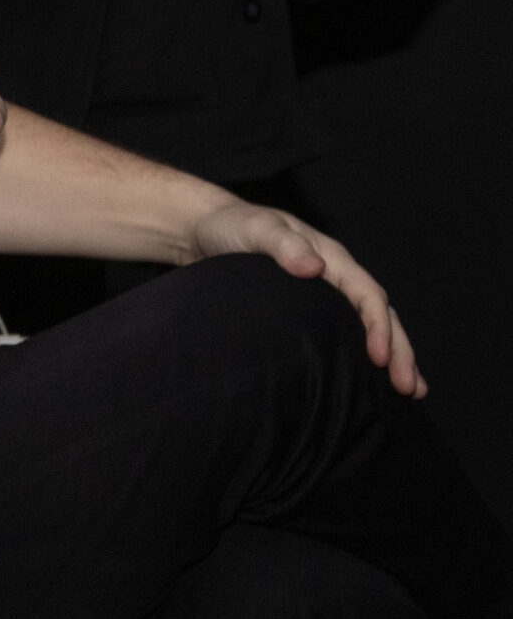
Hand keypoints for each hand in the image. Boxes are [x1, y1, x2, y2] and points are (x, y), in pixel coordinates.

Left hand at [187, 202, 424, 396]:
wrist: (208, 228)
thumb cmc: (233, 227)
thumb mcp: (255, 230)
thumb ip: (282, 244)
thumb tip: (315, 268)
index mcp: (331, 258)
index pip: (367, 294)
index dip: (378, 326)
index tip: (379, 357)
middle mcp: (336, 276)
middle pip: (380, 315)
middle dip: (399, 350)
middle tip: (410, 388)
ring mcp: (326, 294)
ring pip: (369, 327)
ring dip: (393, 357)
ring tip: (412, 392)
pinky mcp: (310, 310)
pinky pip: (345, 333)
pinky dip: (363, 356)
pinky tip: (372, 382)